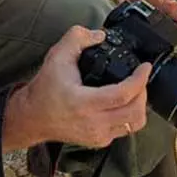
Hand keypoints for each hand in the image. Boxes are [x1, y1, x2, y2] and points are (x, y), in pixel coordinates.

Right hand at [14, 26, 149, 148]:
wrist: (31, 117)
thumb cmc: (44, 89)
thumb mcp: (57, 56)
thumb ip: (78, 38)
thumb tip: (100, 35)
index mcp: (85, 103)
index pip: (124, 94)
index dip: (140, 79)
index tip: (144, 66)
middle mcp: (94, 123)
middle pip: (135, 112)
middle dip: (143, 92)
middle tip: (139, 78)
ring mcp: (98, 135)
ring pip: (134, 125)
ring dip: (139, 106)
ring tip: (134, 91)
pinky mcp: (98, 141)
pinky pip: (125, 130)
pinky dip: (129, 115)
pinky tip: (122, 103)